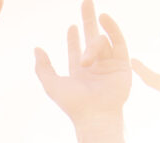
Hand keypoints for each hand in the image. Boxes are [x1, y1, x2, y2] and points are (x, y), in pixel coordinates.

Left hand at [34, 0, 130, 127]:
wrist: (96, 115)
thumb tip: (36, 48)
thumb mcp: (51, 84)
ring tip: (86, 62)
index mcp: (79, 74)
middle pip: (92, 38)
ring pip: (101, 43)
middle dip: (88, 20)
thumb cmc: (73, 104)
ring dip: (93, 47)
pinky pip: (119, 42)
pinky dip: (112, 28)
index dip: (73, 39)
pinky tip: (104, 18)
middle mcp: (95, 68)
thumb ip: (42, 67)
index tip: (71, 27)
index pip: (76, 51)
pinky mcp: (123, 65)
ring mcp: (109, 66)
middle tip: (86, 1)